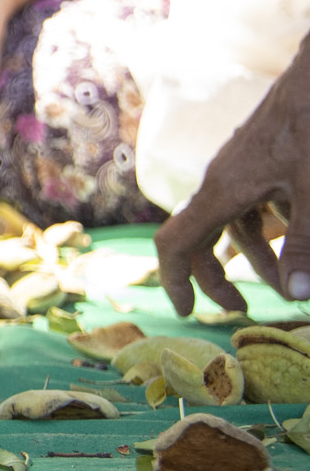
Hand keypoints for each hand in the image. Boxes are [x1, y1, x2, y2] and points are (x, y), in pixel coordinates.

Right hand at [156, 38, 309, 315]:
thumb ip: (306, 242)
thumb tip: (296, 296)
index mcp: (223, 190)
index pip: (176, 242)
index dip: (174, 280)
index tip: (186, 313)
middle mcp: (224, 179)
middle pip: (200, 236)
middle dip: (216, 278)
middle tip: (243, 309)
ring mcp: (243, 167)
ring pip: (232, 221)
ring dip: (252, 255)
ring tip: (284, 280)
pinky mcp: (265, 157)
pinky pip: (253, 201)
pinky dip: (269, 227)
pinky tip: (298, 230)